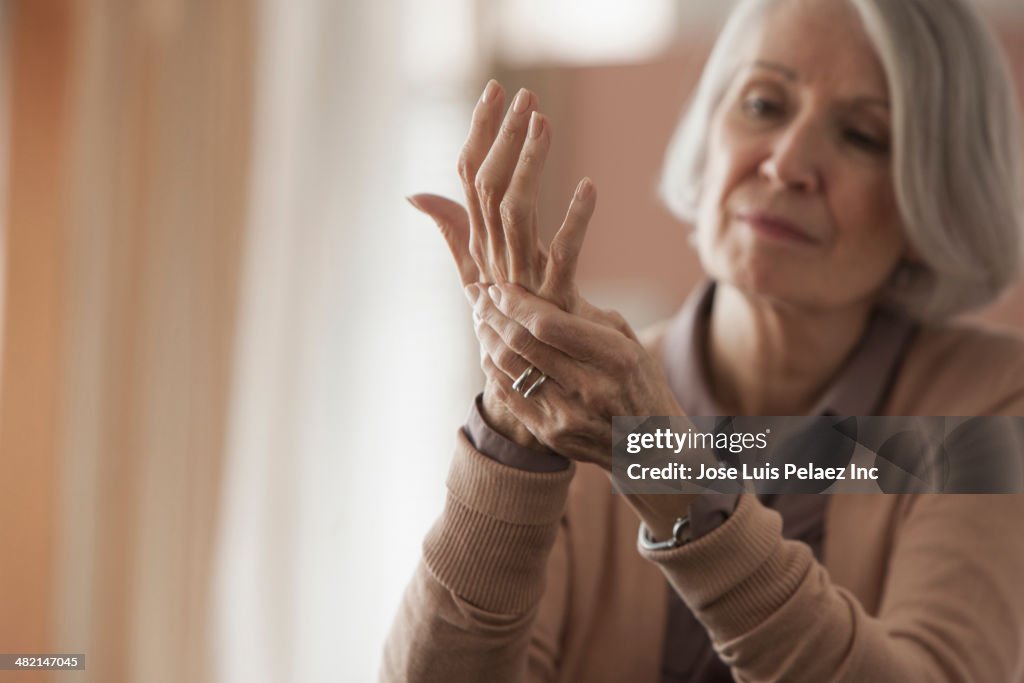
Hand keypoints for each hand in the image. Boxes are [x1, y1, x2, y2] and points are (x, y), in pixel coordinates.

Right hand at [407, 80, 596, 447]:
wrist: (543, 403)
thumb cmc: (518, 338)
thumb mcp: (483, 282)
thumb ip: (455, 233)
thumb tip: (418, 194)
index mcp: (481, 254)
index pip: (469, 181)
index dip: (478, 133)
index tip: (494, 90)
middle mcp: (493, 266)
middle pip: (484, 189)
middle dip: (497, 136)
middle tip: (517, 93)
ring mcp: (521, 287)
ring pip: (513, 213)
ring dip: (526, 164)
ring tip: (541, 121)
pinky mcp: (554, 307)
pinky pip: (561, 259)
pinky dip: (574, 221)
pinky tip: (590, 187)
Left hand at [467, 282, 684, 469]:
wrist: (653, 449)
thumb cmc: (639, 384)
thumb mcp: (629, 343)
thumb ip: (588, 317)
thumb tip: (544, 281)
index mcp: (615, 358)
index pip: (548, 324)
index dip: (515, 303)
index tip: (497, 288)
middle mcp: (590, 388)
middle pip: (522, 343)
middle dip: (492, 313)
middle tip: (476, 293)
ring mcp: (568, 415)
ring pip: (509, 368)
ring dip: (487, 338)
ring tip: (480, 318)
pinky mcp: (552, 434)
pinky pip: (508, 394)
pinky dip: (493, 367)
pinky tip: (489, 349)